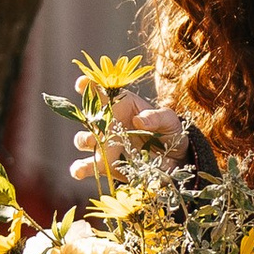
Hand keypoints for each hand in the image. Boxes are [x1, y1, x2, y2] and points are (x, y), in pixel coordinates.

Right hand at [69, 85, 187, 189]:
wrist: (174, 160)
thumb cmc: (170, 132)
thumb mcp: (168, 120)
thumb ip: (156, 117)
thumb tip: (139, 120)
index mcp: (121, 104)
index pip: (102, 91)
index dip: (89, 85)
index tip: (82, 83)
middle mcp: (108, 122)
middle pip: (88, 116)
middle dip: (88, 118)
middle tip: (97, 123)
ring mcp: (104, 144)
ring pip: (83, 140)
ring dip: (85, 141)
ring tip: (95, 144)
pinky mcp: (105, 165)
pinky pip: (87, 166)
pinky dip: (80, 168)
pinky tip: (79, 171)